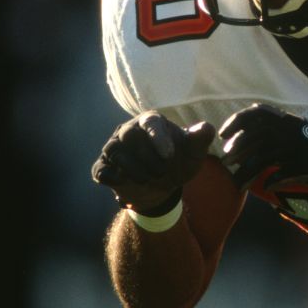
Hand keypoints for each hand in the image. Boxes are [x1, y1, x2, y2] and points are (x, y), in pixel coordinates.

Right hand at [92, 112, 215, 213]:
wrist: (164, 185)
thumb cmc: (179, 161)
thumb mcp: (193, 153)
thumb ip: (199, 140)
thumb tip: (206, 128)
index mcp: (151, 121)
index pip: (150, 122)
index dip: (158, 138)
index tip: (169, 155)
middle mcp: (129, 130)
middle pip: (129, 135)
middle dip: (147, 156)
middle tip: (162, 172)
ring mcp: (115, 148)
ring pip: (114, 152)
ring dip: (133, 169)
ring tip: (148, 179)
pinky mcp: (106, 167)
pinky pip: (100, 169)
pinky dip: (108, 175)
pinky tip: (121, 182)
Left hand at [219, 103, 307, 215]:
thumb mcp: (298, 145)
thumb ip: (275, 142)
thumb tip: (243, 147)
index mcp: (292, 122)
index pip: (260, 111)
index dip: (239, 120)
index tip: (224, 134)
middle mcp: (297, 131)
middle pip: (260, 132)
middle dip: (240, 145)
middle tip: (227, 159)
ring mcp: (305, 148)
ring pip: (268, 155)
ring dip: (249, 167)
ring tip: (238, 180)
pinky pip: (285, 172)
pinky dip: (273, 180)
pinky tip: (266, 187)